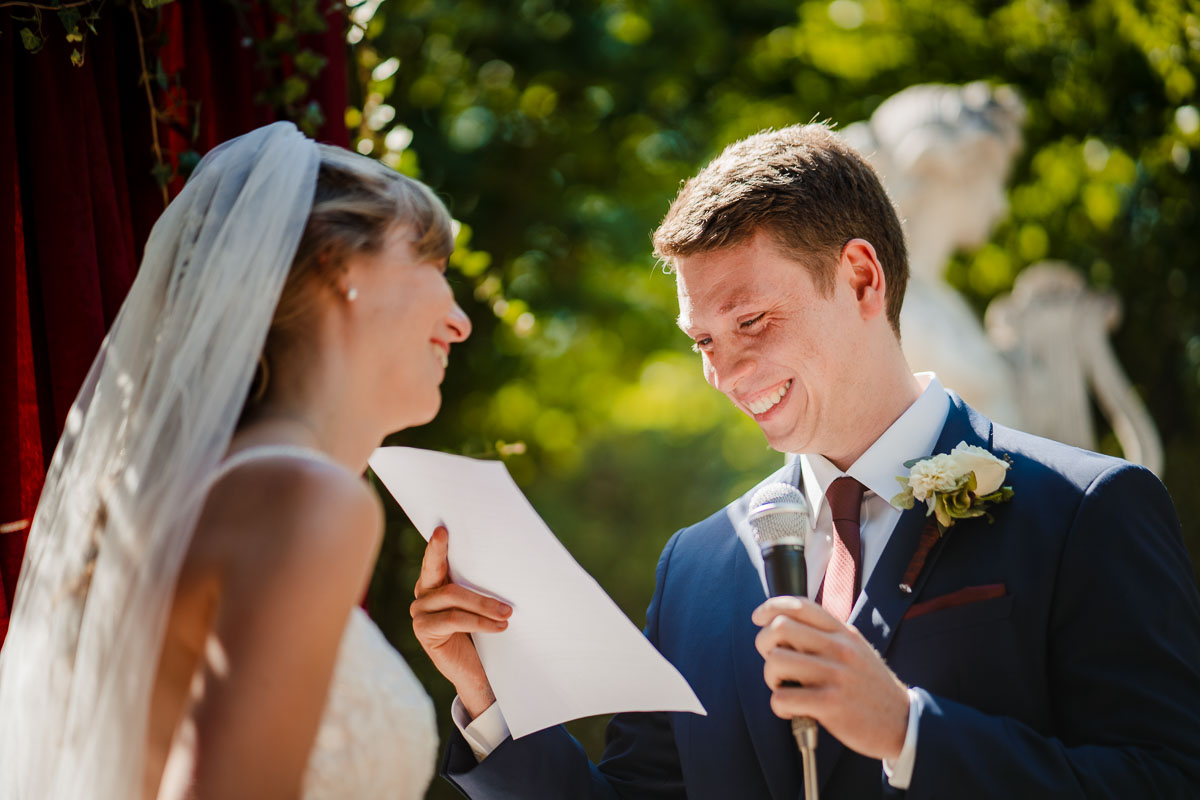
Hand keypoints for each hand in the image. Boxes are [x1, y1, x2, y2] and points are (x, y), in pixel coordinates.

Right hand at [411, 526, 510, 718]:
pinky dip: (479, 621)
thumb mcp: (482, 606)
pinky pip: (454, 619)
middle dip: (451, 562)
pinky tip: (499, 627)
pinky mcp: (424, 631)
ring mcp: (420, 613)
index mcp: (436, 583)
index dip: (436, 546)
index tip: (442, 530)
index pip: (436, 560)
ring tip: (508, 613)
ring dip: (484, 604)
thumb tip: (503, 561)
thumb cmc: (484, 634)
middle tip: (460, 550)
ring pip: (452, 596)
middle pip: (437, 572)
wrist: (479, 673)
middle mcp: (423, 595)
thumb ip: (480, 586)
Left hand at [752, 596, 908, 761]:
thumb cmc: (870, 686)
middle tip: (775, 662)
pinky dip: (779, 706)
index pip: (799, 605)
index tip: (758, 617)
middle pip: (780, 628)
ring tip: (785, 687)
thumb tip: (785, 624)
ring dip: (771, 678)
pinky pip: (782, 698)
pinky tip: (792, 709)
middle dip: (764, 645)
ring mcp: (835, 676)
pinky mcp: (831, 705)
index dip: (770, 607)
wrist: (902, 721)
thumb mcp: (855, 649)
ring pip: (776, 662)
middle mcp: (839, 648)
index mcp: (842, 632)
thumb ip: (826, 634)